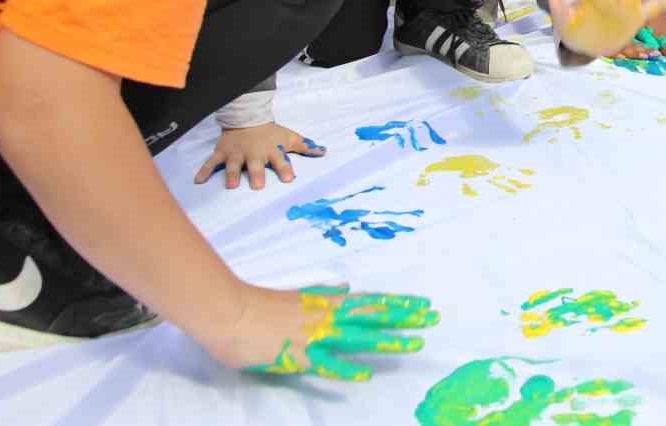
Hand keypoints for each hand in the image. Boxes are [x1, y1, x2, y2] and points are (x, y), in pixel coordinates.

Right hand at [195, 123, 324, 190]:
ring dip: (232, 175)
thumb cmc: (270, 132)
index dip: (285, 169)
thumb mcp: (288, 137)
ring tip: (231, 186)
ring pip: (234, 164)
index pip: (281, 160)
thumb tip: (324, 152)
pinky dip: (204, 171)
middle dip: (257, 174)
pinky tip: (198, 181)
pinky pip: (211, 162)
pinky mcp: (222, 152)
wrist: (247, 117)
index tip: (289, 178)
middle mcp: (254, 153)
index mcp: (271, 150)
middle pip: (256, 164)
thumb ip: (305, 146)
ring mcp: (236, 153)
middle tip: (257, 185)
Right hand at [222, 285, 437, 381]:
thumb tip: (345, 288)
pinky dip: (346, 372)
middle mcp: (329, 317)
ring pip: (360, 339)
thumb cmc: (262, 304)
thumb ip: (324, 293)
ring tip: (415, 343)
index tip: (423, 303)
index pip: (371, 302)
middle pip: (374, 316)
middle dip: (405, 317)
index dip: (398, 303)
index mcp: (328, 303)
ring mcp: (316, 337)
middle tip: (434, 317)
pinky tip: (366, 377)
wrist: (232, 313)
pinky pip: (327, 366)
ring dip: (388, 341)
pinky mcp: (300, 357)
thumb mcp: (300, 296)